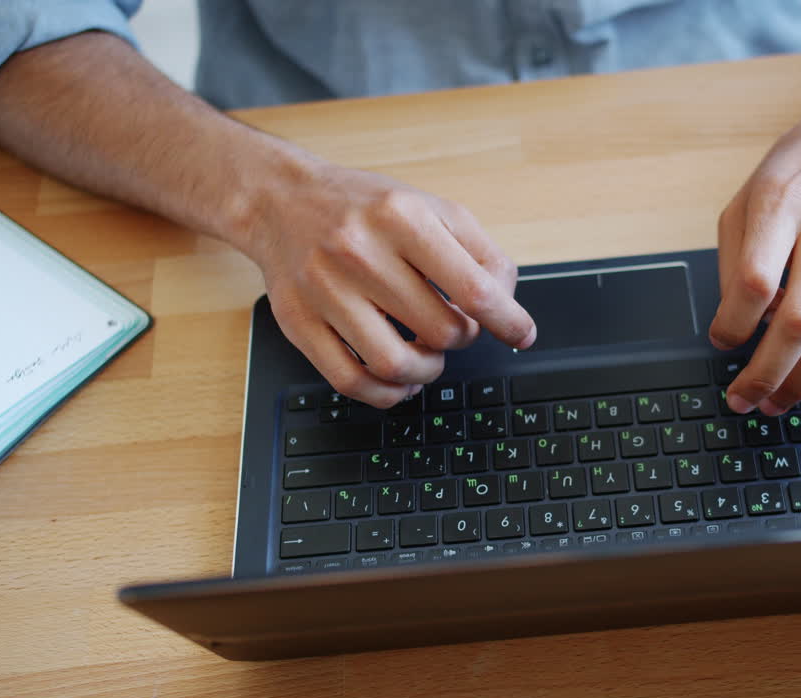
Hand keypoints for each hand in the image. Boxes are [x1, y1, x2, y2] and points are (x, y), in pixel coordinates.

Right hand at [247, 161, 535, 407]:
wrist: (279, 201)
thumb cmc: (364, 208)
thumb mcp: (429, 207)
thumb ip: (479, 251)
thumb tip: (507, 306)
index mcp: (401, 217)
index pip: (473, 289)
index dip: (507, 321)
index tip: (522, 335)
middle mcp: (360, 251)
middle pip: (440, 331)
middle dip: (462, 338)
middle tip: (457, 328)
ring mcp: (325, 291)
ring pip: (396, 365)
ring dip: (427, 371)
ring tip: (429, 355)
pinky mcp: (299, 322)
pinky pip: (350, 382)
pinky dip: (386, 394)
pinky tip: (399, 381)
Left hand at [710, 78, 800, 414]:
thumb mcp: (750, 192)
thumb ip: (735, 256)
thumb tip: (735, 324)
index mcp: (781, 202)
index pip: (753, 281)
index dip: (732, 325)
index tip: (722, 343)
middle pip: (796, 322)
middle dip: (764, 373)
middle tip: (745, 399)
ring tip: (779, 403)